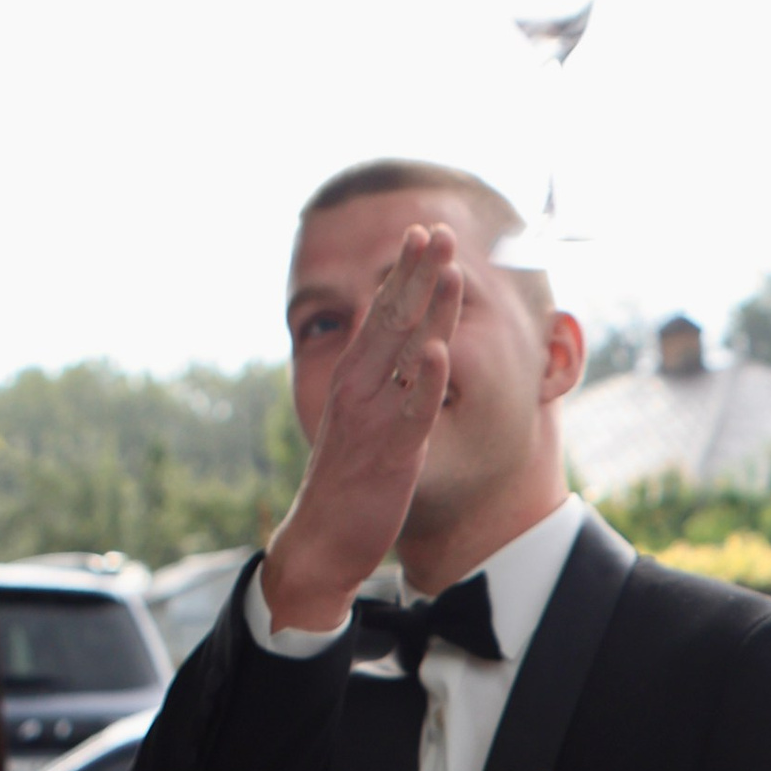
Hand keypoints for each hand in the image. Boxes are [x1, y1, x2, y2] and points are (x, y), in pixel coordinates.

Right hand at [264, 224, 463, 630]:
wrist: (322, 541)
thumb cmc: (348, 478)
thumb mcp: (361, 417)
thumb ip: (379, 380)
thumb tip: (401, 347)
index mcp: (354, 375)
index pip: (383, 312)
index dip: (405, 272)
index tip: (423, 232)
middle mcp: (359, 386)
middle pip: (391, 317)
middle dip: (416, 273)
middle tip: (438, 229)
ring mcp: (373, 417)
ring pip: (402, 353)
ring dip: (427, 309)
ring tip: (448, 270)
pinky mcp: (391, 452)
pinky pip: (411, 411)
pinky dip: (425, 381)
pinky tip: (438, 351)